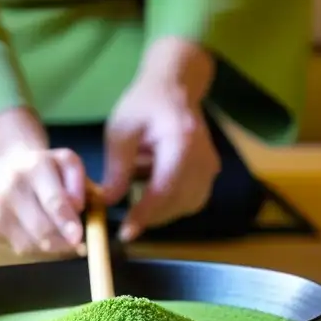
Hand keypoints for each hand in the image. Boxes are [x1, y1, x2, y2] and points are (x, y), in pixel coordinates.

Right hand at [0, 107, 85, 254]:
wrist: (11, 169)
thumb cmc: (50, 171)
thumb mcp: (70, 165)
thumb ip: (80, 183)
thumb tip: (76, 207)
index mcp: (35, 167)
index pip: (53, 200)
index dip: (66, 222)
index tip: (78, 237)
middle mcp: (10, 186)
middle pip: (41, 228)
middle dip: (63, 241)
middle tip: (76, 242)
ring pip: (31, 244)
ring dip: (51, 246)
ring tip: (55, 229)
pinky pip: (19, 250)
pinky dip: (35, 248)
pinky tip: (36, 232)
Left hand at [100, 38, 219, 241]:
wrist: (175, 87)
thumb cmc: (145, 104)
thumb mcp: (121, 130)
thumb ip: (117, 168)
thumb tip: (109, 202)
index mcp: (181, 141)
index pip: (164, 189)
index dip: (145, 215)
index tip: (127, 233)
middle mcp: (202, 156)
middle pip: (178, 202)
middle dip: (151, 216)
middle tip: (126, 222)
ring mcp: (211, 165)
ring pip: (187, 205)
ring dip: (162, 211)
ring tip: (140, 198)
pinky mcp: (211, 171)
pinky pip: (193, 199)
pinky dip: (173, 204)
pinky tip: (156, 191)